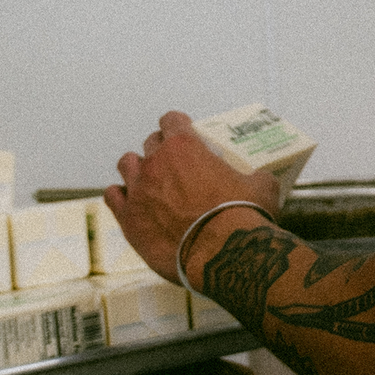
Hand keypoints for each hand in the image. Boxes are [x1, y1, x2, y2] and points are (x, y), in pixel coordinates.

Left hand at [105, 110, 280, 276]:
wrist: (222, 253)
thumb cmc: (243, 215)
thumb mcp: (262, 187)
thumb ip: (254, 176)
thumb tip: (260, 180)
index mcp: (184, 146)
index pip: (171, 120)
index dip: (178, 125)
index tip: (184, 132)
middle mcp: (156, 162)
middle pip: (150, 143)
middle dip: (161, 149)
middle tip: (174, 163)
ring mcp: (138, 190)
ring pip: (127, 164)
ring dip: (137, 169)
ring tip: (149, 181)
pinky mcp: (129, 219)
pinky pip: (113, 197)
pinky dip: (121, 197)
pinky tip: (131, 202)